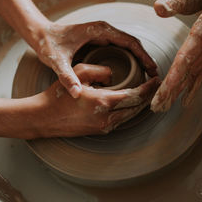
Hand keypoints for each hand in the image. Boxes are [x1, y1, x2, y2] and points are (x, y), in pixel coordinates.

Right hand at [32, 63, 160, 137]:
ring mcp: (105, 127)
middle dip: (149, 96)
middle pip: (138, 107)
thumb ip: (101, 70)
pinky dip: (130, 110)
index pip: (137, 95)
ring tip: (146, 92)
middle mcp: (108, 118)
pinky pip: (121, 119)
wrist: (44, 118)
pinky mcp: (101, 131)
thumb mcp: (80, 72)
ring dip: (140, 104)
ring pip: (131, 115)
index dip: (150, 87)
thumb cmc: (59, 95)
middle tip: (155, 85)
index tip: (156, 79)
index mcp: (104, 102)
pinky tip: (131, 101)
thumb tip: (114, 76)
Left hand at [33, 21, 157, 98]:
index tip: (152, 70)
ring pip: (128, 45)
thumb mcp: (56, 61)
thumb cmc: (48, 44)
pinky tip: (134, 71)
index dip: (143, 56)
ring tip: (148, 75)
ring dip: (140, 58)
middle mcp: (104, 29)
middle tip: (154, 76)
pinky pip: (121, 48)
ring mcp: (103, 33)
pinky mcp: (101, 39)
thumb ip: (66, 76)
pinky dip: (131, 58)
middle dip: (145, 59)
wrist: (40, 34)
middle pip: (133, 43)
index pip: (130, 42)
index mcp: (100, 30)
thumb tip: (76, 93)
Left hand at [150, 0, 201, 110]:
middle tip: (155, 110)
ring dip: (178, 93)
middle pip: (186, 75)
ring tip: (162, 108)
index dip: (174, 80)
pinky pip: (200, 74)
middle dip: (171, 93)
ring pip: (192, 78)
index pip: (186, 60)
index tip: (163, 96)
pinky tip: (185, 100)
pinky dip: (191, 88)